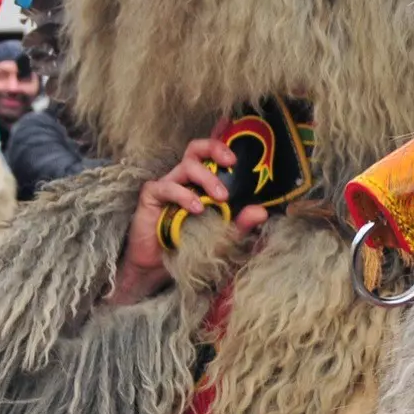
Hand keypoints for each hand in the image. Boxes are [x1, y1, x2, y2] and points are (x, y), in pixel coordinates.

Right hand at [106, 134, 268, 304]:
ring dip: (207, 178)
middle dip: (214, 150)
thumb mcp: (222, 235)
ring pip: (186, 166)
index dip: (221, 148)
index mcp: (199, 181)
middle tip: (231, 165)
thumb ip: (241, 223)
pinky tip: (196, 209)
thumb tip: (262, 212)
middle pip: (195, 149)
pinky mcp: (151, 196)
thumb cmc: (190, 245)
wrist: (159, 265)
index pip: (209, 154)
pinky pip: (167, 187)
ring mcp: (166, 185)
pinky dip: (184, 195)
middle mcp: (183, 178)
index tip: (237, 159)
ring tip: (221, 199)